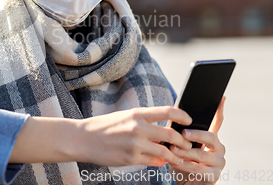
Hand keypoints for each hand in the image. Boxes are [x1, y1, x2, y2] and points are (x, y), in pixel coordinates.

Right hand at [76, 106, 192, 166]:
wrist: (83, 138)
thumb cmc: (104, 126)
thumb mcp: (124, 118)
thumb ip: (143, 124)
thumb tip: (161, 135)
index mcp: (137, 114)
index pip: (167, 110)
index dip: (182, 115)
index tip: (189, 120)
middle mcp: (138, 128)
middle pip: (171, 134)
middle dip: (182, 141)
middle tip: (186, 144)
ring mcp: (135, 144)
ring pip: (164, 152)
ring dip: (174, 156)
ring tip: (178, 157)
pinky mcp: (130, 159)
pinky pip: (152, 162)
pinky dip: (159, 162)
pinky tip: (161, 162)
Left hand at [169, 96, 226, 184]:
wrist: (183, 181)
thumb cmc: (181, 159)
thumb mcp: (180, 143)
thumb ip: (181, 132)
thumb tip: (174, 115)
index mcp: (211, 138)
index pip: (218, 121)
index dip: (220, 110)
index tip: (222, 97)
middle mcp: (219, 149)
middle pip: (211, 137)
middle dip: (196, 135)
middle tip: (183, 134)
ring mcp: (219, 162)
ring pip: (202, 155)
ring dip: (185, 152)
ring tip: (172, 150)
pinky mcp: (214, 176)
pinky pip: (199, 169)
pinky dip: (185, 165)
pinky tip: (175, 162)